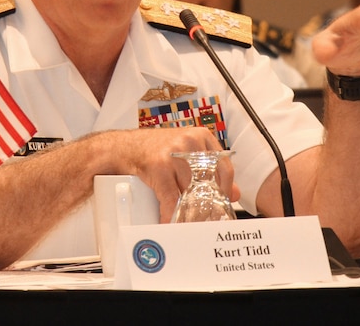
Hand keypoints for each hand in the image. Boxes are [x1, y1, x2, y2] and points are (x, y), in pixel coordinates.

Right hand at [99, 127, 239, 222]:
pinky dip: (170, 213)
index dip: (225, 190)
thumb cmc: (156, 150)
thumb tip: (236, 192)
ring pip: (190, 192)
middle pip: (208, 182)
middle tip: (205, 218)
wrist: (124, 147)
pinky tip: (170, 221)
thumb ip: (211, 169)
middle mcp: (189, 143)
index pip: (224, 168)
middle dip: (206, 203)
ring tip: (188, 222)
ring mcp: (173, 154)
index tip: (221, 203)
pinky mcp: (158, 167)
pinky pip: (171, 198)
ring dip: (188, 212)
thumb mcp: (187, 152)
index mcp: (200, 137)